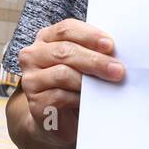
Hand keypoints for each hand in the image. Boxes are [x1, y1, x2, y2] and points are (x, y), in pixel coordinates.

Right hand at [17, 19, 125, 148]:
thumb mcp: (82, 64)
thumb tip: (115, 52)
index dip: (89, 35)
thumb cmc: (74, 85)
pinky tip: (90, 101)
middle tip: (117, 69)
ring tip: (109, 85)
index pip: (66, 29)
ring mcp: (31, 79)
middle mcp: (33, 55)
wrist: (57, 118)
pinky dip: (78, 98)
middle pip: (65, 51)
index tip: (110, 45)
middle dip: (95, 60)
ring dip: (89, 80)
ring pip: (63, 74)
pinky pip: (60, 97)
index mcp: (46, 38)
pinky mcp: (34, 102)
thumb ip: (92, 53)